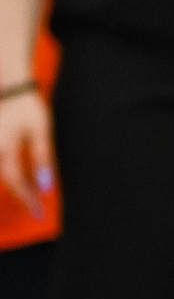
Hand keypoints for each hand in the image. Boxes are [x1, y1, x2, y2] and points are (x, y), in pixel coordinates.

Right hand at [0, 83, 50, 213]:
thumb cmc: (27, 106)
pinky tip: (21, 177)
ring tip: (29, 195)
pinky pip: (1, 164)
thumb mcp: (40, 130)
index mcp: (5, 147)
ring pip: (1, 173)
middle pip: (6, 179)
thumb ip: (42, 157)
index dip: (26, 198)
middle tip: (34, 207)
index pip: (16, 181)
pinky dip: (10, 174)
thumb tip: (44, 185)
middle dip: (20, 195)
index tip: (38, 211)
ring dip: (14, 185)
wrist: (11, 87)